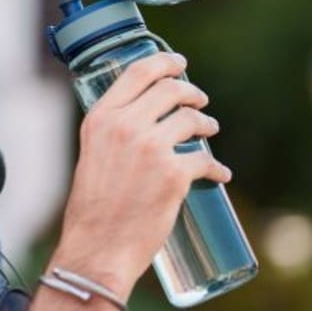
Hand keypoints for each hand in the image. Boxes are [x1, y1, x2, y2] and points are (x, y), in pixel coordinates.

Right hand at [53, 52, 230, 296]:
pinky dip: (216, 168)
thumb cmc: (92, 210)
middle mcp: (125, 127)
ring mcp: (152, 149)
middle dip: (191, 92)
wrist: (97, 249)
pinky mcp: (174, 175)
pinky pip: (205, 161)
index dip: (163, 62)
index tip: (178, 63)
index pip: (137, 73)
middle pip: (170, 90)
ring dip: (206, 124)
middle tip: (199, 100)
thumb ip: (112, 134)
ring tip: (209, 130)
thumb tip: (142, 122)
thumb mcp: (91, 156)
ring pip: (192, 120)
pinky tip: (220, 175)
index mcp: (100, 119)